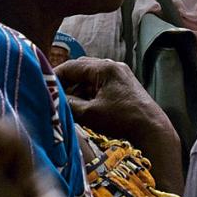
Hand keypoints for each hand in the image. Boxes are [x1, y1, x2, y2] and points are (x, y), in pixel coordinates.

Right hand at [55, 57, 180, 172]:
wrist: (152, 131)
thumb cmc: (122, 120)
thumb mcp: (89, 114)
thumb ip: (69, 104)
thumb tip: (54, 100)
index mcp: (105, 68)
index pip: (72, 66)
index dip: (56, 76)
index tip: (44, 87)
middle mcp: (113, 67)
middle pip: (81, 70)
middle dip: (66, 83)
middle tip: (54, 97)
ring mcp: (120, 77)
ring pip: (90, 79)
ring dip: (77, 90)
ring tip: (67, 105)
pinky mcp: (124, 88)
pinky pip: (100, 86)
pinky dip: (89, 95)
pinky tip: (83, 108)